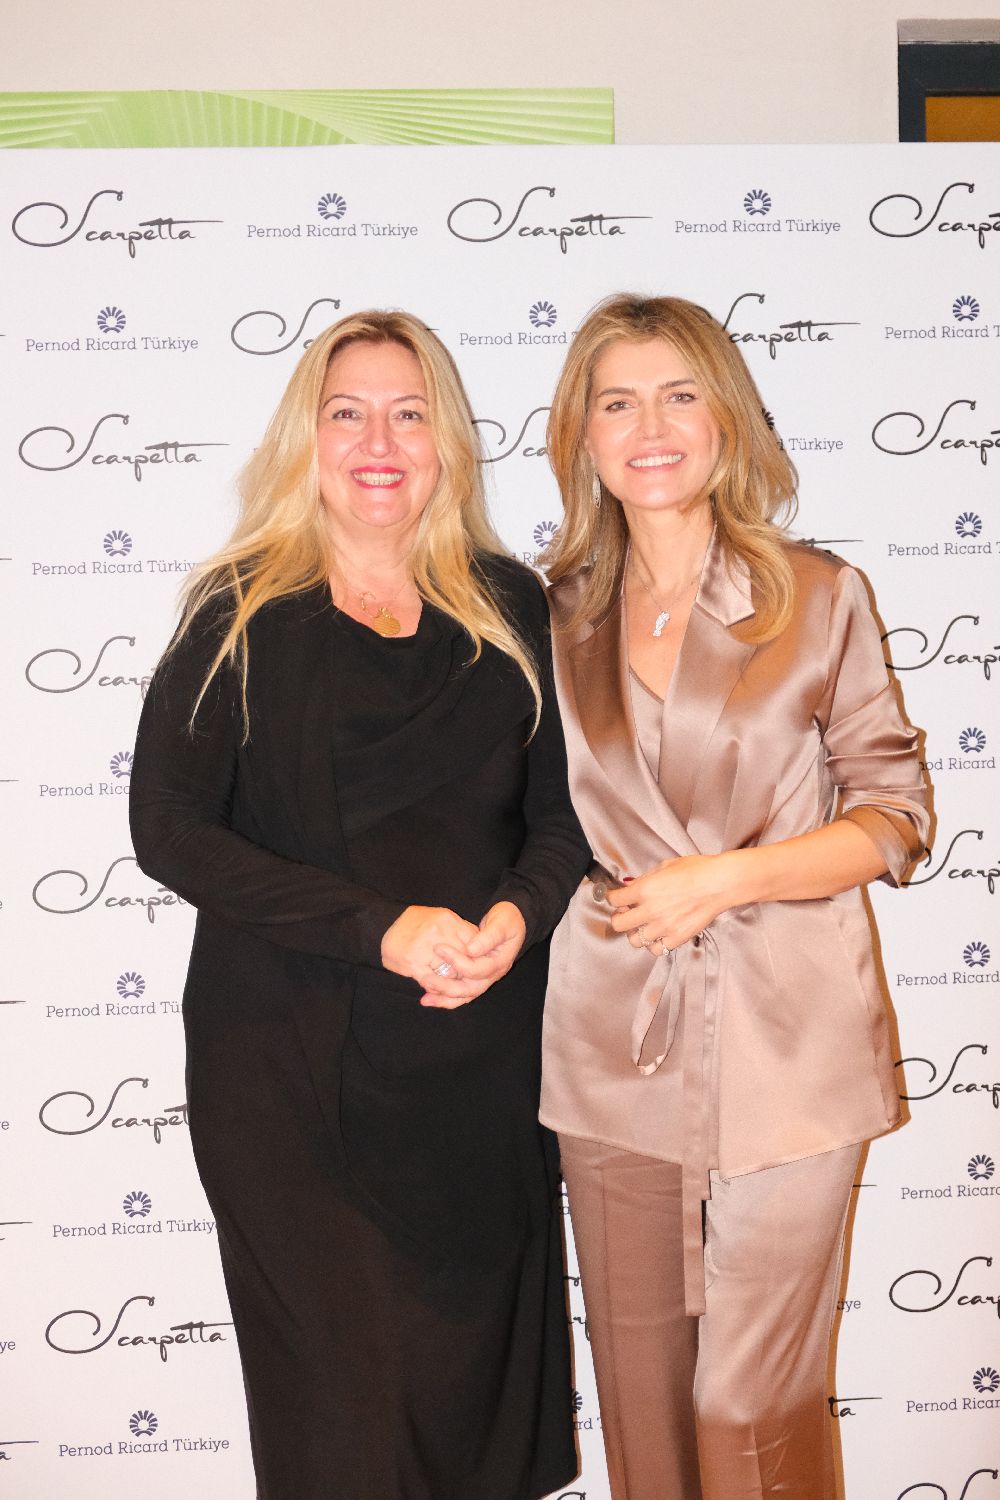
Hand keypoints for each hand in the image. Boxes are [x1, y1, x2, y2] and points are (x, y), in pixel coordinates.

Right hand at [381, 906, 479, 1001]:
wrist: (383, 927)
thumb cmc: (415, 923)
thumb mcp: (441, 918)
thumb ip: (461, 931)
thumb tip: (481, 948)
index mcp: (448, 920)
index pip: (474, 943)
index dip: (477, 957)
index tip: (476, 963)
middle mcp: (438, 933)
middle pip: (465, 959)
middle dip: (465, 970)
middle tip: (463, 974)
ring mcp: (425, 948)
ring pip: (451, 973)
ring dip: (451, 979)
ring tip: (446, 977)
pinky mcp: (413, 963)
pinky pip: (433, 981)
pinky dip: (436, 985)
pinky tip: (434, 982)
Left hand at [421, 900, 526, 1010]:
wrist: (512, 922)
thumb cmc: (507, 920)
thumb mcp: (501, 924)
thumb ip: (488, 937)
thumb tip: (471, 949)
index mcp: (499, 963)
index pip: (476, 969)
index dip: (457, 961)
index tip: (439, 948)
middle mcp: (492, 975)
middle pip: (469, 989)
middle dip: (446, 987)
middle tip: (425, 979)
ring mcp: (484, 979)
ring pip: (464, 995)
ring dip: (444, 997)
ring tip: (425, 998)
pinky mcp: (475, 978)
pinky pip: (461, 992)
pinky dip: (445, 997)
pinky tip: (429, 998)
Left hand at [607, 855, 733, 951]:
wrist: (719, 883)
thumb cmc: (696, 870)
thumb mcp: (664, 866)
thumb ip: (645, 879)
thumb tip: (632, 885)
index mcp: (644, 890)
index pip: (614, 899)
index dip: (613, 897)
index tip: (616, 898)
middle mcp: (650, 911)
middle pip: (617, 924)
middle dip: (619, 917)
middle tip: (626, 912)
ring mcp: (663, 927)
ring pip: (635, 940)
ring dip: (636, 932)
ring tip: (644, 925)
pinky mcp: (677, 938)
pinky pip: (656, 949)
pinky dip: (655, 943)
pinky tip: (660, 934)